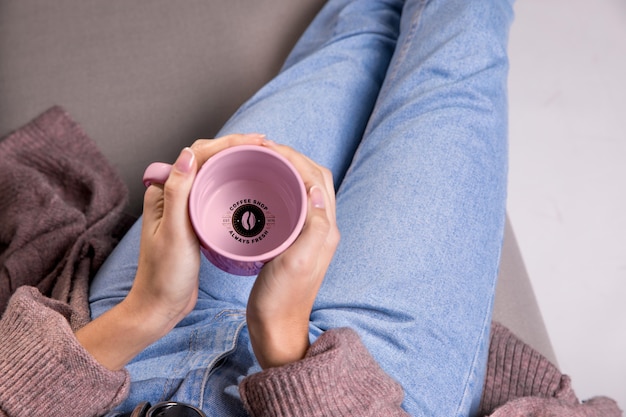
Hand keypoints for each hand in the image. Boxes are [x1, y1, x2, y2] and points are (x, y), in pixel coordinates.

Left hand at [77, 133, 265, 369]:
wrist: (161, 306)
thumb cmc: (165, 275)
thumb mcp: (173, 234)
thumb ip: (178, 194)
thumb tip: (188, 154)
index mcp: (164, 192)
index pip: (198, 155)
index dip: (229, 143)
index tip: (258, 142)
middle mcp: (173, 195)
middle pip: (207, 159)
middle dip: (236, 147)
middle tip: (267, 147)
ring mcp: (185, 207)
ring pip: (213, 174)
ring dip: (236, 162)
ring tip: (263, 159)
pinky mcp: (196, 221)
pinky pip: (216, 193)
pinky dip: (234, 184)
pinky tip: (251, 187)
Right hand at [245, 142, 339, 368]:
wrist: (276, 328)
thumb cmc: (282, 299)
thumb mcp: (298, 263)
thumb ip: (314, 227)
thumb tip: (317, 191)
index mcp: (325, 229)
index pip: (316, 179)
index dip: (295, 157)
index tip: (268, 146)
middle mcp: (322, 228)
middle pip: (313, 179)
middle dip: (292, 158)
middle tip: (262, 149)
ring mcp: (309, 235)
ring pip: (303, 189)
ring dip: (287, 170)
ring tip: (261, 160)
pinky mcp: (295, 241)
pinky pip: (292, 204)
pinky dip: (279, 188)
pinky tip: (260, 188)